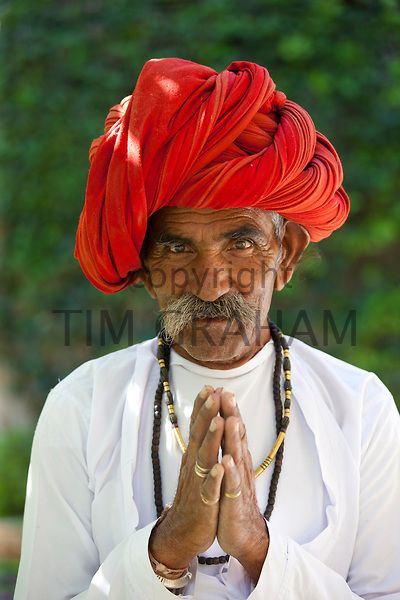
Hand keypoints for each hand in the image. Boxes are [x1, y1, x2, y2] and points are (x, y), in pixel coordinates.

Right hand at [149, 385, 224, 570]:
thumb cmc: (194, 495)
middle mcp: (194, 466)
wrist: (183, 531)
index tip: (209, 386)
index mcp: (194, 456)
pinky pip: (210, 489)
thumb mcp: (195, 466)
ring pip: (204, 458)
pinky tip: (220, 467)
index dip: (202, 408)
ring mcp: (198, 483)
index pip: (197, 427)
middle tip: (213, 393)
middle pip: (199, 436)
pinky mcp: (204, 504)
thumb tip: (202, 419)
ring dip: (211, 439)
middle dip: (206, 414)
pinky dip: (214, 478)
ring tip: (218, 421)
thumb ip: (199, 443)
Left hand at [217, 391, 268, 580]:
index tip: (219, 387)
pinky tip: (226, 462)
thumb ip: (229, 445)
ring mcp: (238, 483)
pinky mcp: (234, 502)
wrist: (243, 533)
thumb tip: (226, 421)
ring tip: (229, 419)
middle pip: (235, 437)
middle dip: (231, 415)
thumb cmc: (232, 496)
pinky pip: (232, 486)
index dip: (226, 409)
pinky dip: (229, 473)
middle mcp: (239, 466)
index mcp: (235, 457)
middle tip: (227, 393)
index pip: (231, 429)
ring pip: (236, 457)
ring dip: (232, 438)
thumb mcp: (230, 468)